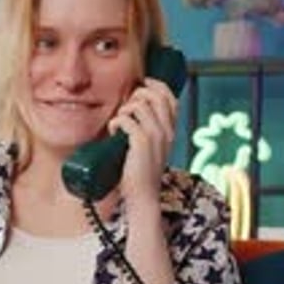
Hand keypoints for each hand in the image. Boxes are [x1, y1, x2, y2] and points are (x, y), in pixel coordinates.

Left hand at [108, 78, 177, 204]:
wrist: (143, 197)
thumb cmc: (141, 174)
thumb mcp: (151, 149)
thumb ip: (148, 131)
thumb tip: (131, 111)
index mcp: (171, 131)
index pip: (170, 97)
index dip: (155, 85)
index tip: (140, 85)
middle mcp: (167, 131)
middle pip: (154, 95)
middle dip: (136, 95)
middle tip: (125, 110)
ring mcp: (156, 136)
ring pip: (139, 104)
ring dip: (124, 110)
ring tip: (118, 124)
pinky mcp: (141, 143)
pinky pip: (126, 119)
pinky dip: (116, 122)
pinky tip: (113, 132)